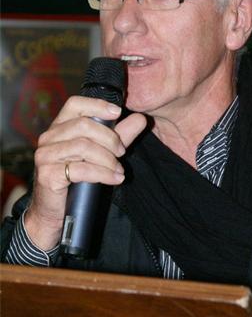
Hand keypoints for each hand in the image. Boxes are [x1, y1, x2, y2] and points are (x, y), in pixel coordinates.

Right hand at [25, 95, 146, 250]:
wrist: (54, 212)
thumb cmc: (77, 179)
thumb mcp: (102, 152)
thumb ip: (120, 135)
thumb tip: (141, 118)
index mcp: (59, 127)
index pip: (74, 104)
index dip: (97, 105)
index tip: (118, 112)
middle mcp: (49, 138)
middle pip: (83, 125)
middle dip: (109, 138)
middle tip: (122, 152)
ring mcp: (46, 156)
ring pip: (83, 146)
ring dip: (107, 159)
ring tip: (119, 170)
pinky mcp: (48, 174)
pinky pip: (80, 169)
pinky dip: (102, 173)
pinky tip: (115, 179)